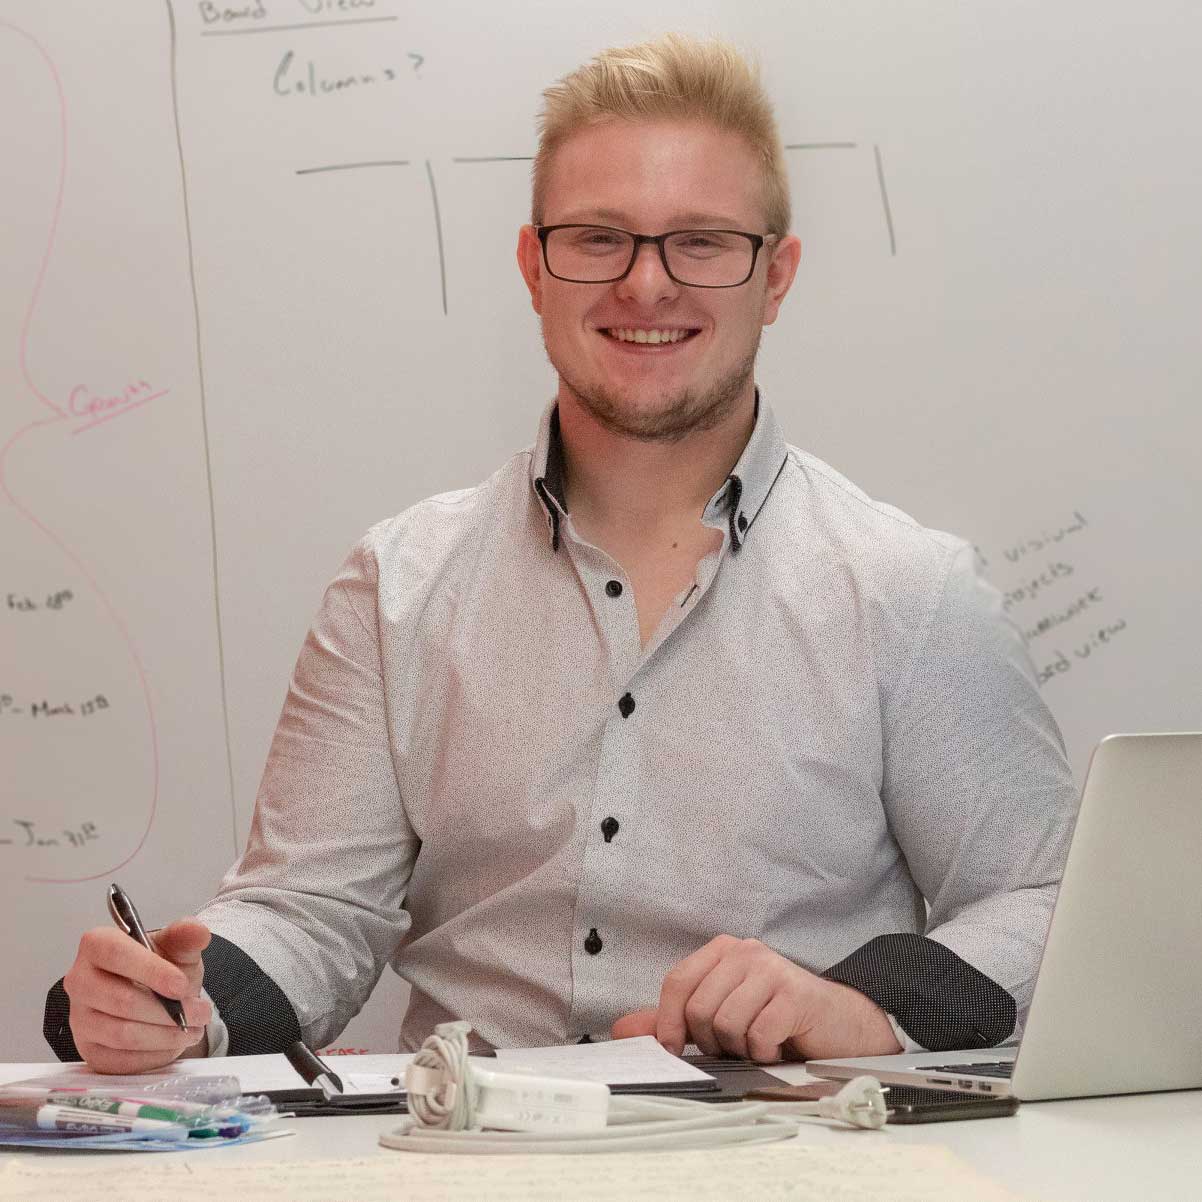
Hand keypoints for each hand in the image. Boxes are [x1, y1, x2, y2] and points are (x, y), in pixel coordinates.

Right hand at [63, 917, 212, 1072]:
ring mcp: (79, 1019)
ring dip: (165, 1035)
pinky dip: (153, 1055)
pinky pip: (120, 1060)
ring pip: (122, 1034)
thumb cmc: (163, 968)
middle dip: (168, 1011)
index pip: (116, 954)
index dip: (151, 971)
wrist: (158, 997)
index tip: (182, 986)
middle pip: (121, 1001)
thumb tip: (197, 930)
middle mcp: (79, 981)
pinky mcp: (88, 1050)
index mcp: (96, 945)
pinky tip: (173, 1044)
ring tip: (193, 1029)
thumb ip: (186, 936)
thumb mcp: (177, 948)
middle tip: (201, 1013)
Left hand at [611, 935, 902, 1061]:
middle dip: (713, 1041)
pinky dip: (765, 1052)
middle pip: (699, 1009)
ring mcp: (771, 969)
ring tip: (760, 1041)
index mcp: (722, 951)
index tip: (676, 1049)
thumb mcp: (720, 1017)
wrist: (840, 1026)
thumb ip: (672, 1021)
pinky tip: (779, 1045)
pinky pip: (757, 1035)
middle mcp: (745, 952)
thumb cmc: (776, 1020)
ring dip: (741, 1048)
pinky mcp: (794, 994)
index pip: (676, 983)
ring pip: (726, 1023)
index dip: (668, 1022)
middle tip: (737, 1044)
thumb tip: (621, 1029)